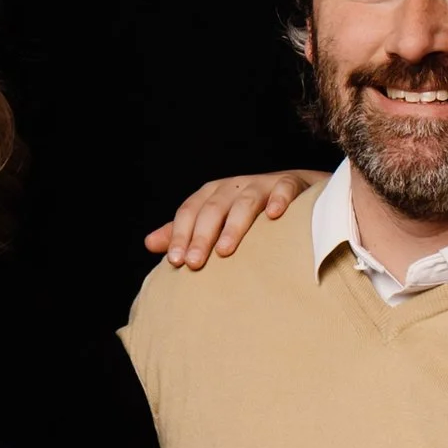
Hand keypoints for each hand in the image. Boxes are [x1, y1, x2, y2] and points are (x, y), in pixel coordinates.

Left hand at [144, 168, 316, 269]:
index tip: (175, 261)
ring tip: (224, 251)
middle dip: (201, 236)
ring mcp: (262, 184)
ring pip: (244, 202)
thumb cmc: (250, 213)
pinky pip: (284, 188)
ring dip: (234, 225)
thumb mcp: (215, 221)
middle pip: (213, 209)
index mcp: (212, 195)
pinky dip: (278, 200)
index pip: (189, 212)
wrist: (297, 192)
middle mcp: (234, 187)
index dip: (180, 234)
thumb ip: (185, 232)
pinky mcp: (290, 184)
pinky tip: (274, 216)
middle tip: (194, 264)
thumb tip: (149, 244)